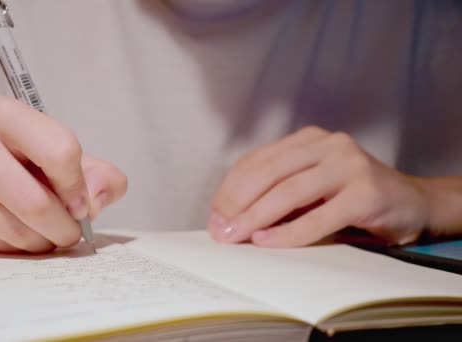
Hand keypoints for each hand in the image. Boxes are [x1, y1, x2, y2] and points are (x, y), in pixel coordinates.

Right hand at [0, 96, 126, 252]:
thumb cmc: (16, 162)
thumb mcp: (59, 156)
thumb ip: (96, 173)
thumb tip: (100, 195)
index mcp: (2, 113)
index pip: (60, 150)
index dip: (78, 186)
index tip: (80, 204)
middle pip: (34, 202)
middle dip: (63, 228)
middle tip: (70, 233)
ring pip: (14, 231)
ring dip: (40, 243)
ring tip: (44, 235)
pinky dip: (14, 250)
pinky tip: (14, 236)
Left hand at [209, 126, 429, 247]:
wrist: (411, 204)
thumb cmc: (351, 198)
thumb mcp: (310, 189)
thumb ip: (277, 194)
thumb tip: (230, 219)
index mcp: (308, 139)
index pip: (257, 160)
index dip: (230, 189)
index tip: (215, 216)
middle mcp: (328, 144)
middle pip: (269, 172)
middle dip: (238, 203)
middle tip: (221, 230)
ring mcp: (349, 164)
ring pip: (290, 190)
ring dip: (257, 217)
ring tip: (237, 237)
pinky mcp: (367, 191)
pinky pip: (319, 216)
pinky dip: (289, 232)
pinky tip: (267, 241)